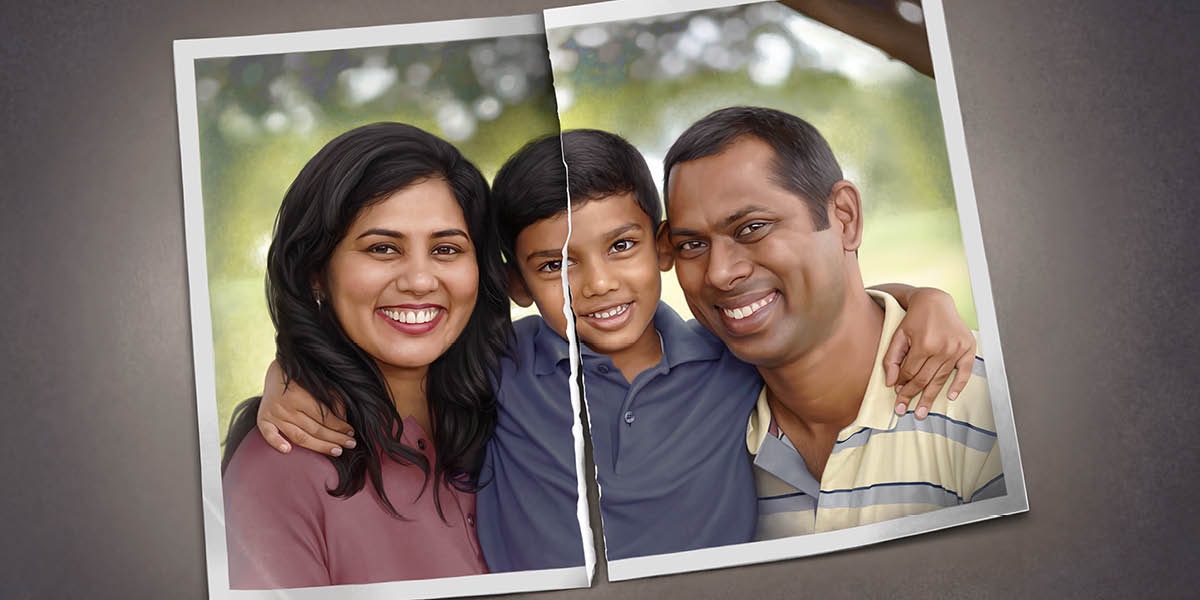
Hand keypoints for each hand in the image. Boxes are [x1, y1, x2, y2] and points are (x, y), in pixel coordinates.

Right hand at [257, 360, 355, 455]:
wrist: (277, 369)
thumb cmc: (303, 377)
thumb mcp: (320, 383)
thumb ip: (332, 400)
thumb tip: (343, 420)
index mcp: (300, 396)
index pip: (324, 417)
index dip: (339, 426)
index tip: (351, 432)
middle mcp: (286, 407)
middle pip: (314, 430)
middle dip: (335, 438)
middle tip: (350, 444)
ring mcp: (273, 415)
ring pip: (299, 437)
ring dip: (319, 446)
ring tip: (336, 451)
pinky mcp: (263, 419)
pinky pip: (268, 434)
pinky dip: (276, 443)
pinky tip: (287, 450)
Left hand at [882, 288, 974, 419]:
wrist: (935, 302)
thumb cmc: (915, 319)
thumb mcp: (898, 335)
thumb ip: (891, 358)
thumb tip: (891, 383)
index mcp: (924, 344)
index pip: (910, 372)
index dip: (902, 385)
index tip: (897, 396)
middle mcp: (942, 348)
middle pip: (925, 379)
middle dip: (913, 396)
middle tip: (905, 412)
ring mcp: (957, 349)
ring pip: (940, 379)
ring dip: (930, 397)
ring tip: (922, 412)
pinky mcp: (968, 348)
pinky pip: (964, 372)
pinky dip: (959, 385)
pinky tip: (951, 397)